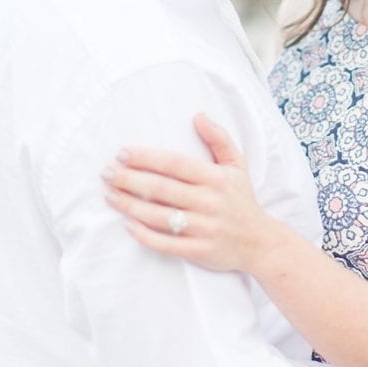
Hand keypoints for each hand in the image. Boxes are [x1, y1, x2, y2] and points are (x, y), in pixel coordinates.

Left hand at [101, 114, 280, 273]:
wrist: (262, 243)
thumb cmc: (242, 200)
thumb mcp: (237, 166)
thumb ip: (219, 138)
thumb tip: (198, 115)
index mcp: (215, 178)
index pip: (174, 164)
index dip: (146, 158)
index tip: (122, 153)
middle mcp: (209, 202)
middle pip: (161, 189)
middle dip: (129, 180)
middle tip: (105, 173)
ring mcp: (204, 228)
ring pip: (160, 216)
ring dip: (130, 206)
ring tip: (109, 196)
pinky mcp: (200, 251)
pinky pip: (167, 244)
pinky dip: (145, 235)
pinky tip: (128, 225)